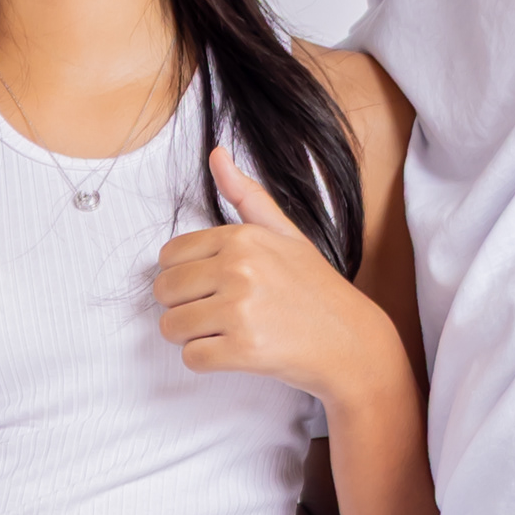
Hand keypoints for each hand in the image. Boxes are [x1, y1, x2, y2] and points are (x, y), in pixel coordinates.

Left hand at [157, 146, 396, 394]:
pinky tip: (236, 351)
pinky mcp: (243, 349)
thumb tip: (216, 153)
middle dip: (182, 306)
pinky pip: (190, 358)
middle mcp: (239, 269)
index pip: (170, 256)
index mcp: (242, 238)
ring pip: (171, 327)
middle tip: (218, 312)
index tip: (212, 285)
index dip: (185, 275)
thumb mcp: (286, 233)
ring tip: (228, 331)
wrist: (349, 340)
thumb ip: (247, 196)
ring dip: (192, 336)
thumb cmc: (314, 288)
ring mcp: (240, 310)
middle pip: (164, 291)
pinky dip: (206, 361)